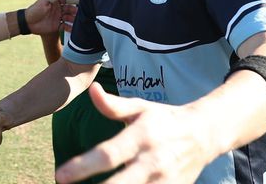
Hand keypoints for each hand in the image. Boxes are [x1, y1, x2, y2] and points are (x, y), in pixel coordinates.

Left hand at [26, 0, 79, 34]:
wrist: (27, 23)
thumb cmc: (34, 10)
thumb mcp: (43, 2)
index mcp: (56, 1)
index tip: (80, 0)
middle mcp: (59, 9)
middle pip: (70, 8)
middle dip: (75, 10)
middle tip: (80, 12)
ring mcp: (59, 17)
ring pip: (69, 18)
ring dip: (74, 19)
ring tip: (78, 21)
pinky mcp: (57, 26)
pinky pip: (66, 26)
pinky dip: (70, 28)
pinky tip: (74, 29)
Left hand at [54, 83, 208, 183]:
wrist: (205, 133)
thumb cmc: (164, 119)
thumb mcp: (141, 108)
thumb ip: (114, 105)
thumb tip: (92, 90)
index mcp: (142, 137)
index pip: (108, 154)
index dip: (83, 166)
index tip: (60, 176)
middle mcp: (153, 161)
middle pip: (122, 183)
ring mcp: (165, 181)